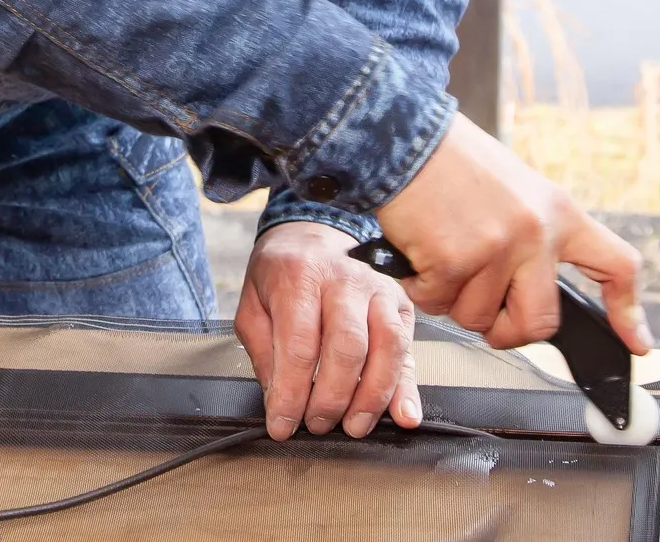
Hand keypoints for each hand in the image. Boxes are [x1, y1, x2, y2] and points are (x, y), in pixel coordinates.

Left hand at [235, 221, 422, 442]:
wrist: (311, 233)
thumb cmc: (280, 273)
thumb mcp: (252, 305)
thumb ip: (264, 353)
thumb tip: (280, 403)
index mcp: (299, 276)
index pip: (299, 344)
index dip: (291, 393)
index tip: (282, 425)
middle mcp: (344, 279)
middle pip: (348, 347)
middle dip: (332, 397)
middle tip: (317, 424)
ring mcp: (377, 288)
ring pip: (386, 347)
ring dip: (372, 396)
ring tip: (352, 426)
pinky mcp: (400, 303)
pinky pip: (407, 350)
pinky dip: (407, 388)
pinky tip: (403, 415)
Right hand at [373, 112, 650, 352]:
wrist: (404, 130)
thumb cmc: (451, 157)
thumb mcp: (514, 186)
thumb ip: (533, 232)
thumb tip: (530, 284)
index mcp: (558, 211)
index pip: (616, 265)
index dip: (628, 310)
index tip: (636, 340)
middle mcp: (535, 232)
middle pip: (540, 321)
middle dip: (508, 329)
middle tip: (487, 316)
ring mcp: (496, 248)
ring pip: (477, 316)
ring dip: (451, 299)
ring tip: (439, 255)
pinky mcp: (454, 260)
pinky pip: (436, 302)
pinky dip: (420, 286)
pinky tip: (417, 252)